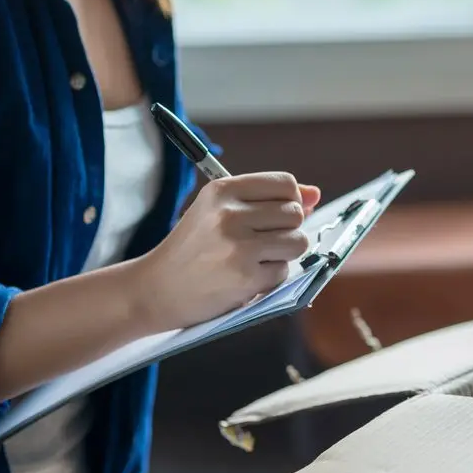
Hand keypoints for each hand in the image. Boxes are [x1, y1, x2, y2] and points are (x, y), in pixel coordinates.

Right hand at [132, 172, 319, 331]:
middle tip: (260, 242)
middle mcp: (230, 214)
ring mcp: (239, 246)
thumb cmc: (193, 248)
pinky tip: (244, 277)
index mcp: (222, 190)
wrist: (156, 288)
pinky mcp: (246, 276)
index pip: (285, 183)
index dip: (290, 201)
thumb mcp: (219, 211)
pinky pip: (284, 271)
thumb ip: (267, 199)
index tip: (275, 215)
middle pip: (296, 214)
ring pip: (298, 242)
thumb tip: (315, 194)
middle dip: (287, 230)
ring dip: (283, 254)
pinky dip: (270, 278)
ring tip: (254, 259)